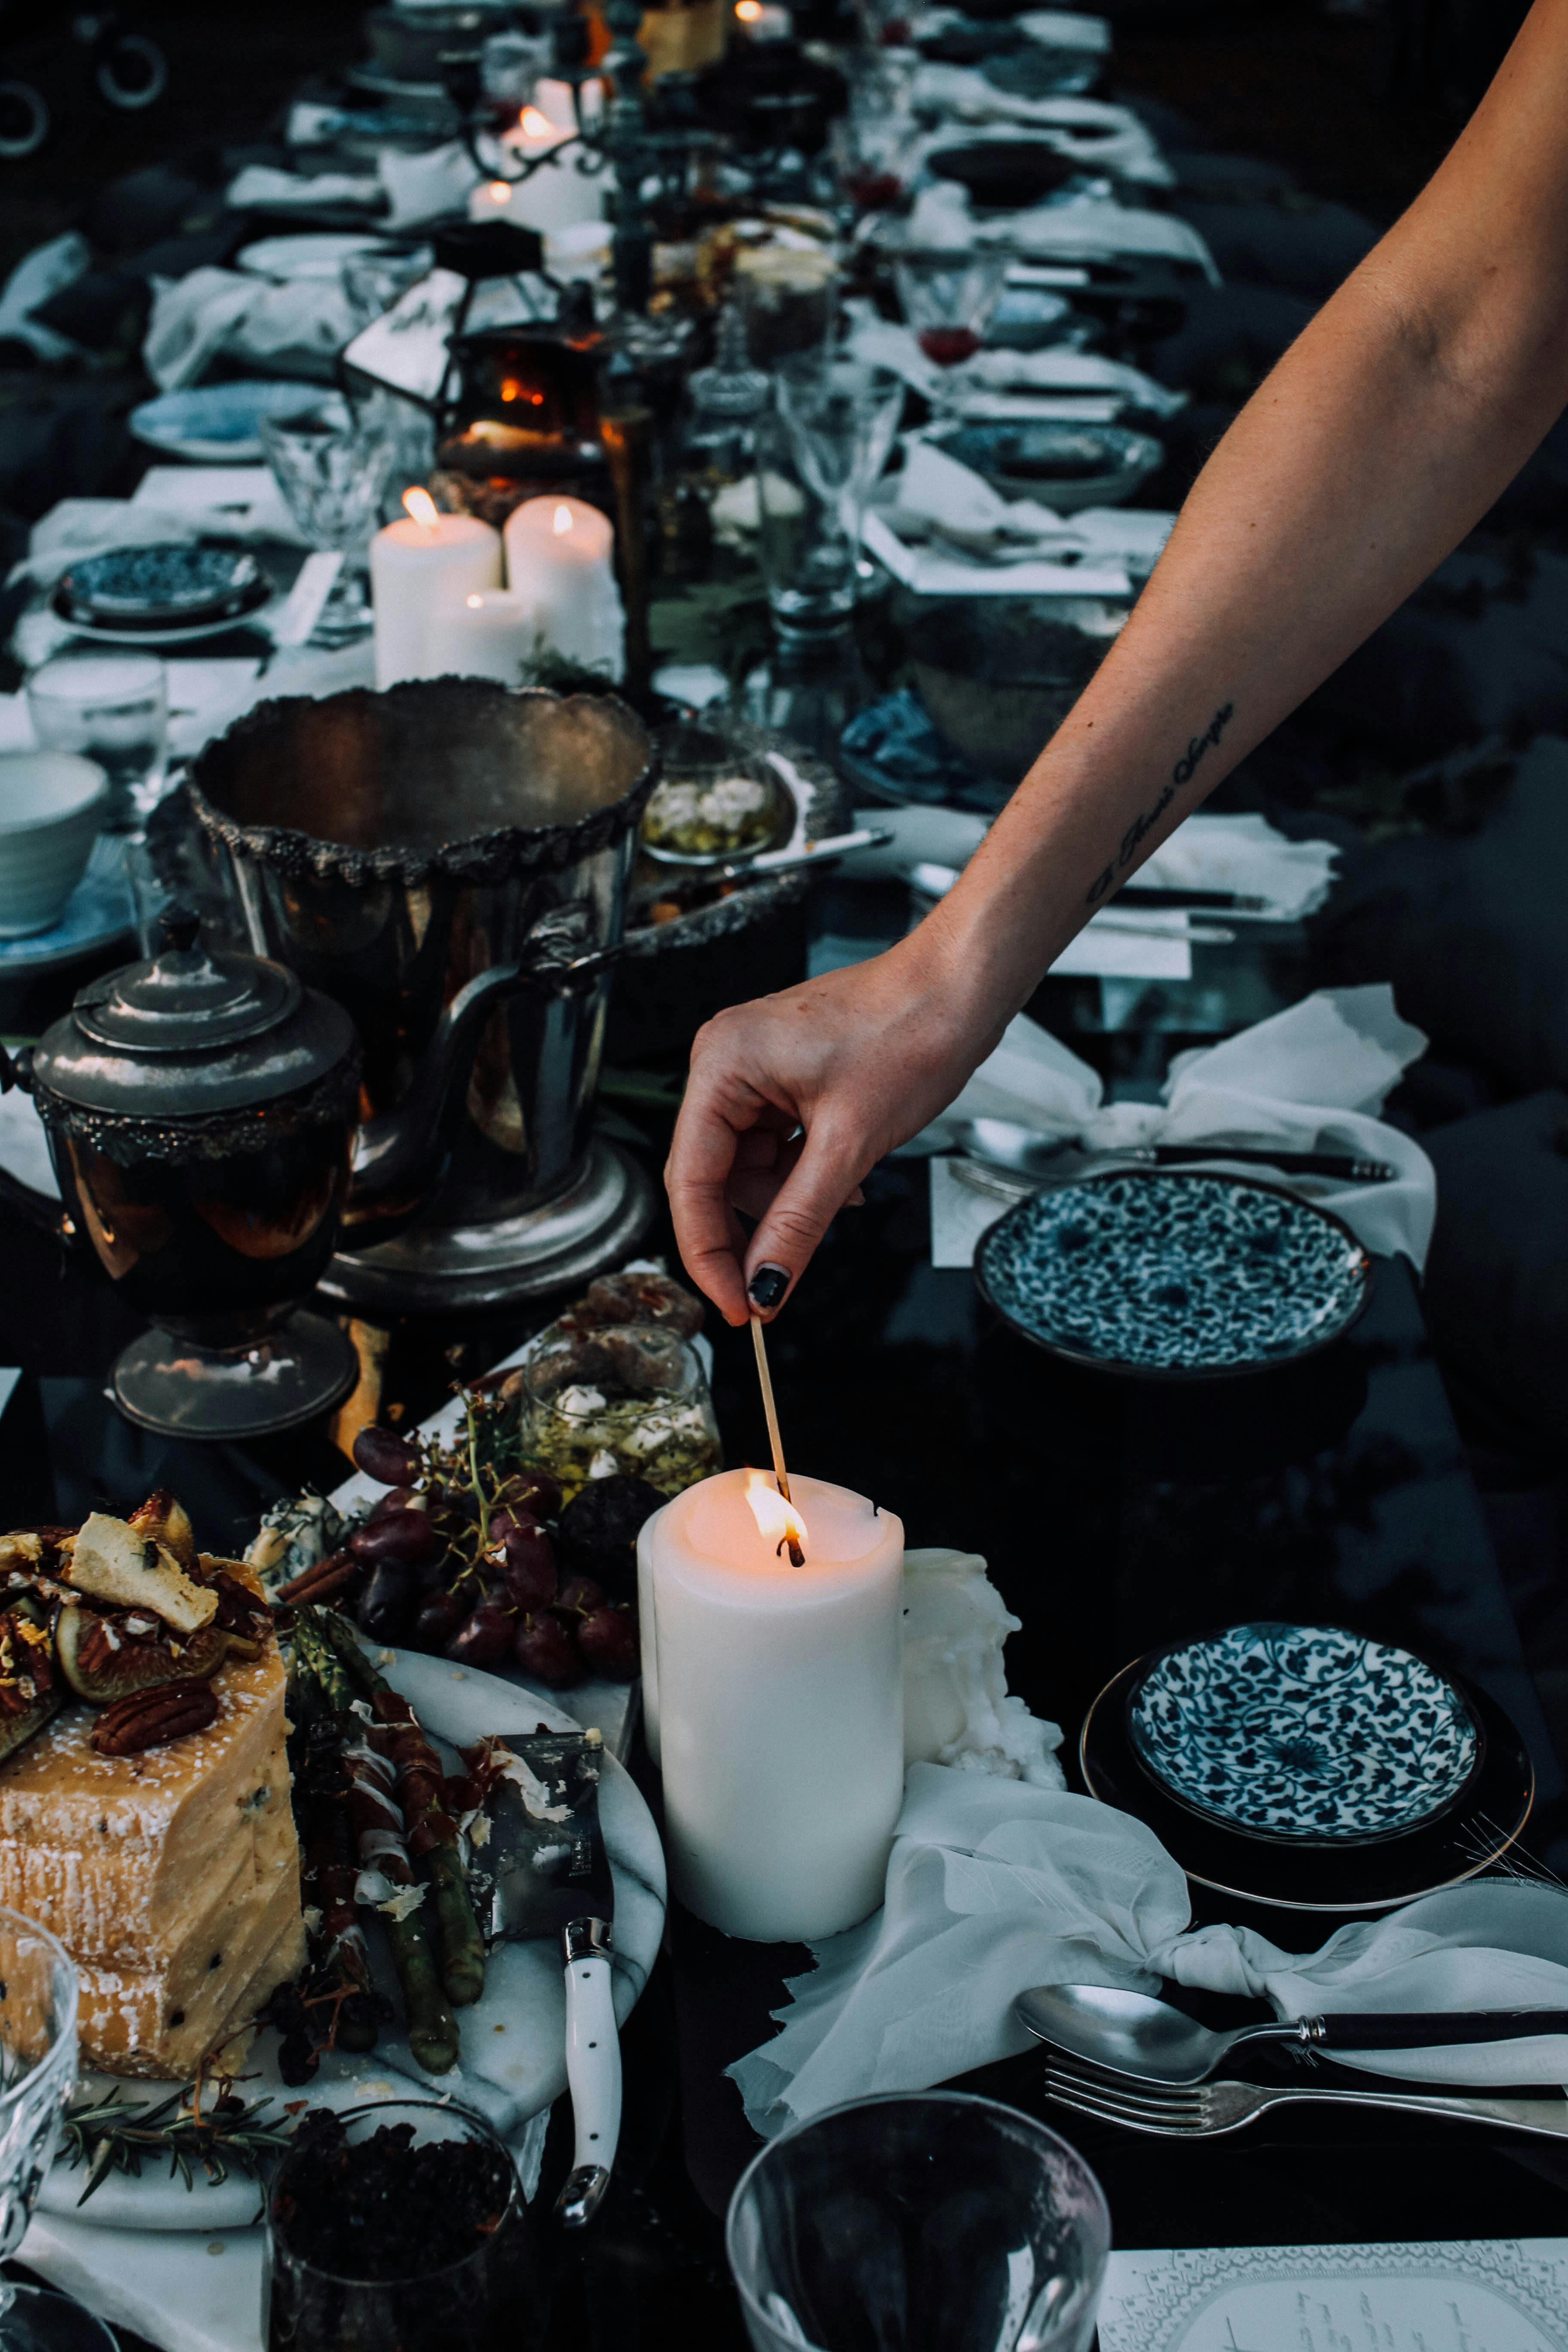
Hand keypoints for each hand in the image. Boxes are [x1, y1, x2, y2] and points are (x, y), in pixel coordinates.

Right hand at [665, 932, 1000, 1324]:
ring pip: (748, 1167)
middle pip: (713, 1176)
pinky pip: (776, 1146)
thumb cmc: (910, 1034)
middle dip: (751, 1229)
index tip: (734, 1307)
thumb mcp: (849, 1145)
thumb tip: (764, 1286)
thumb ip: (797, 1221)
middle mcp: (725, 1062)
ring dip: (788, 1199)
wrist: (961, 989)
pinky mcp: (783, 1077)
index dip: (708, 1252)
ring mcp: (753, 1068)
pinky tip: (847, 1181)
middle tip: (775, 1286)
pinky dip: (805, 1174)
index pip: (691, 1180)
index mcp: (721, 1065)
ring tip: (845, 1199)